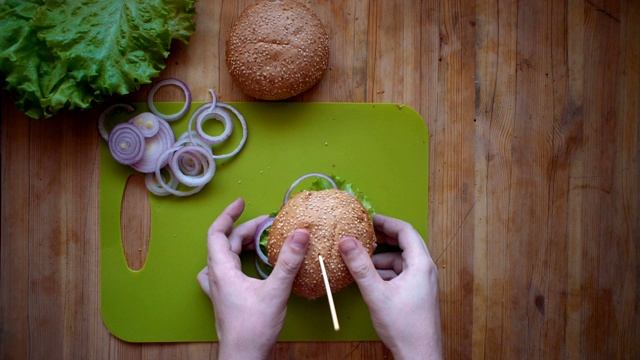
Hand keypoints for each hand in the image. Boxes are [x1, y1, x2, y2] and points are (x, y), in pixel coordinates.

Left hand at [197, 198, 309, 359]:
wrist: (244, 356)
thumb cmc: (253, 328)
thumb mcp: (276, 290)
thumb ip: (289, 261)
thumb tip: (301, 234)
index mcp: (222, 270)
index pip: (217, 233)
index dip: (228, 214)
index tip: (242, 203)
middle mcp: (217, 276)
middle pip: (226, 243)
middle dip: (246, 230)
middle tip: (268, 225)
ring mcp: (219, 288)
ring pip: (225, 256)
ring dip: (242, 244)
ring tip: (262, 240)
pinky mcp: (225, 298)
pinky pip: (226, 270)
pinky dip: (238, 260)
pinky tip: (248, 264)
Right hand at [339, 214, 442, 359]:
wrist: (419, 355)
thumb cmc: (404, 327)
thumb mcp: (376, 293)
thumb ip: (360, 266)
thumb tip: (346, 241)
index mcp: (421, 264)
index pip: (405, 230)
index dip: (386, 222)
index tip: (368, 218)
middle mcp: (425, 270)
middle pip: (404, 243)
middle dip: (382, 237)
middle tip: (362, 233)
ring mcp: (423, 282)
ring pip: (401, 259)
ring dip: (382, 256)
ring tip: (361, 257)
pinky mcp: (417, 292)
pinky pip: (401, 273)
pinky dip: (385, 270)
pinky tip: (370, 277)